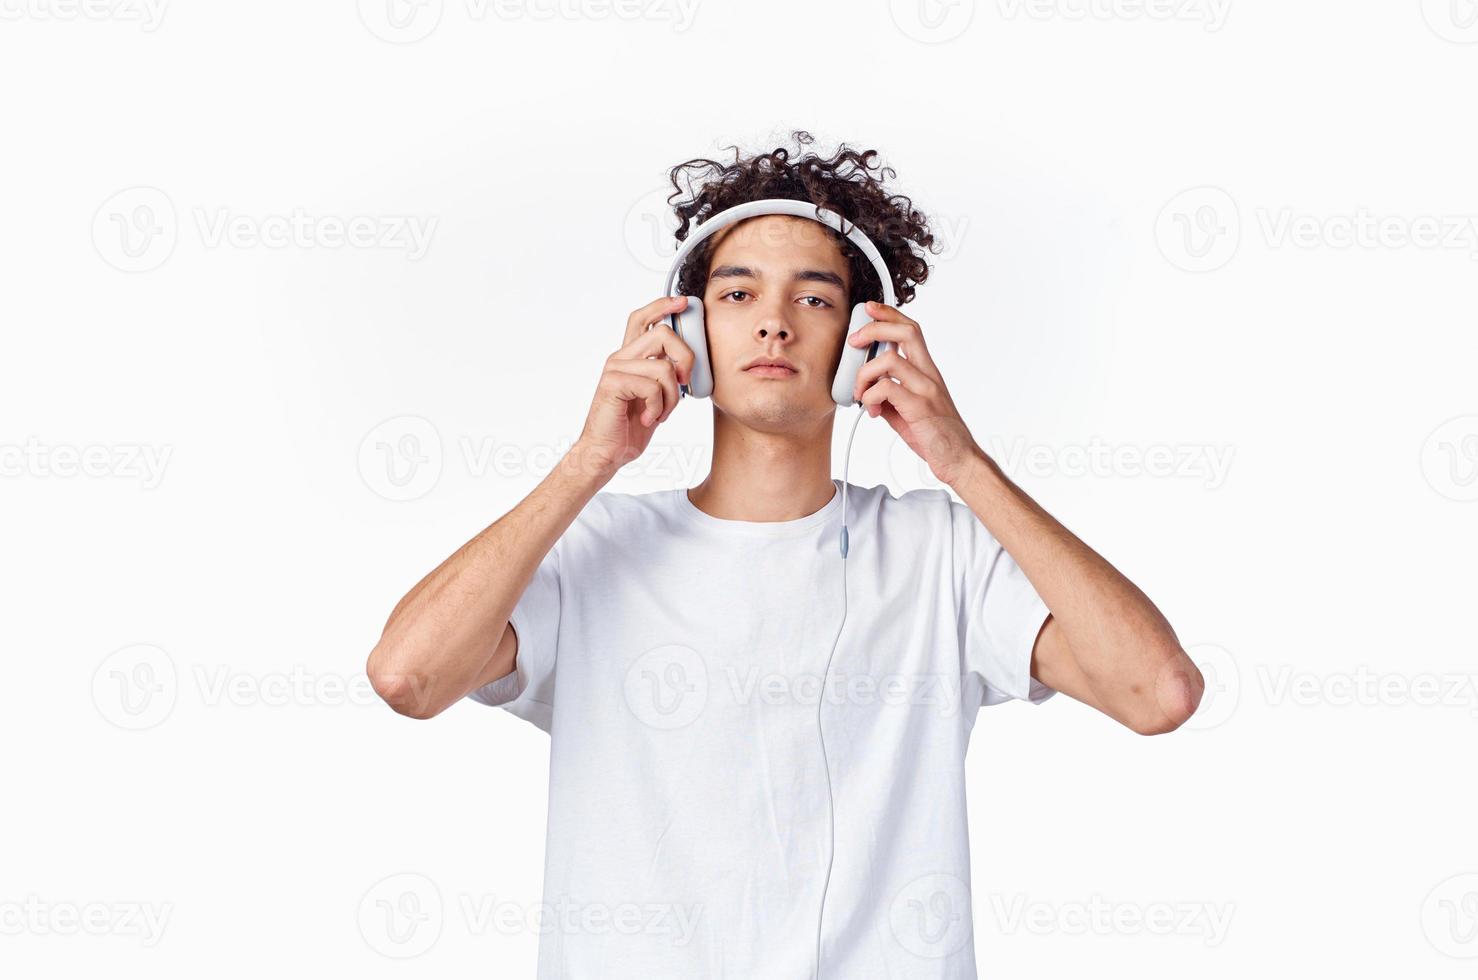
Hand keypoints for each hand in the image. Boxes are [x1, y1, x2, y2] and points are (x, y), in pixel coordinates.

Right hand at [569, 296, 694, 482]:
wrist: (606, 452)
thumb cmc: (630, 427)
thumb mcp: (656, 397)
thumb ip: (666, 376)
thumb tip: (688, 365)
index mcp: (629, 357)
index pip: (642, 319)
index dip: (662, 305)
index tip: (682, 302)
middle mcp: (620, 357)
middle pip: (663, 334)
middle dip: (686, 358)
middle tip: (684, 382)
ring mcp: (615, 369)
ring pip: (664, 366)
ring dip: (672, 396)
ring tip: (661, 412)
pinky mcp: (613, 383)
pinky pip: (653, 386)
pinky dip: (658, 407)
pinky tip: (649, 419)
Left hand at [848, 300, 981, 488]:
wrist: (958, 459)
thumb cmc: (935, 435)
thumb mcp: (907, 411)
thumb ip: (889, 396)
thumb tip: (866, 391)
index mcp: (927, 371)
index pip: (911, 330)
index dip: (889, 314)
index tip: (870, 308)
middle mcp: (929, 375)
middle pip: (906, 331)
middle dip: (875, 328)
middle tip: (854, 341)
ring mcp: (926, 389)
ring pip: (890, 360)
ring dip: (864, 374)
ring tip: (860, 393)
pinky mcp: (920, 407)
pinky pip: (886, 388)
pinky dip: (871, 397)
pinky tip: (872, 412)